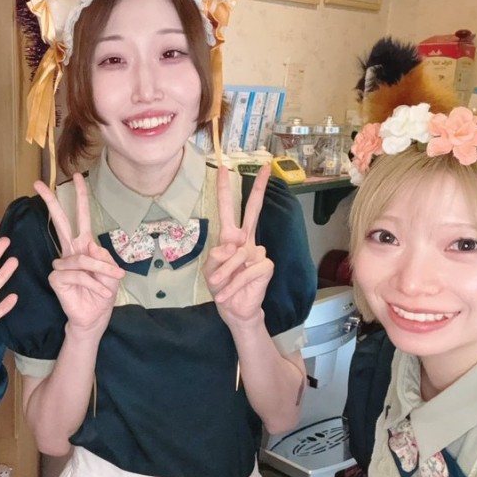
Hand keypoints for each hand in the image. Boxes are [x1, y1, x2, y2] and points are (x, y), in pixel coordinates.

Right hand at [35, 174, 123, 336]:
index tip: (76, 176)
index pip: (80, 217)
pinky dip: (92, 283)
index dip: (80, 197)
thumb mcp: (112, 273)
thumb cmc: (103, 293)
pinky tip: (97, 292)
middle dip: (50, 202)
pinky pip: (77, 274)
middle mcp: (70, 251)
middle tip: (38, 183)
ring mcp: (61, 264)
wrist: (94, 317)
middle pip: (60, 222)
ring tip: (109, 282)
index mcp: (84, 246)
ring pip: (81, 258)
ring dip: (100, 270)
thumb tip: (87, 247)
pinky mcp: (57, 278)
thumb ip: (102, 257)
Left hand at [205, 166, 273, 326]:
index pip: (228, 209)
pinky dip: (235, 284)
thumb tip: (232, 248)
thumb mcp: (210, 270)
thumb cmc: (221, 286)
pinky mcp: (266, 265)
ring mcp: (258, 252)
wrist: (234, 308)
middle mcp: (246, 240)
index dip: (225, 189)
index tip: (224, 168)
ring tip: (220, 287)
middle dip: (259, 189)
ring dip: (225, 274)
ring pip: (239, 255)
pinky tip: (229, 293)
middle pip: (253, 210)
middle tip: (266, 167)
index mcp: (230, 236)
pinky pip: (248, 270)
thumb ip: (217, 256)